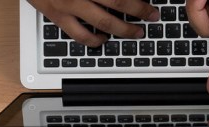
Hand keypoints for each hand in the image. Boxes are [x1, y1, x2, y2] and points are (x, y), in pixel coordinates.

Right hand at [27, 0, 158, 46]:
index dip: (139, 2)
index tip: (150, 6)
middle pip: (118, 3)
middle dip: (139, 12)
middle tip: (151, 16)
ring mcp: (69, 5)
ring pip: (103, 22)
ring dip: (123, 30)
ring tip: (135, 32)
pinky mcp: (57, 16)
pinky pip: (80, 35)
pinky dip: (94, 41)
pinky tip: (103, 40)